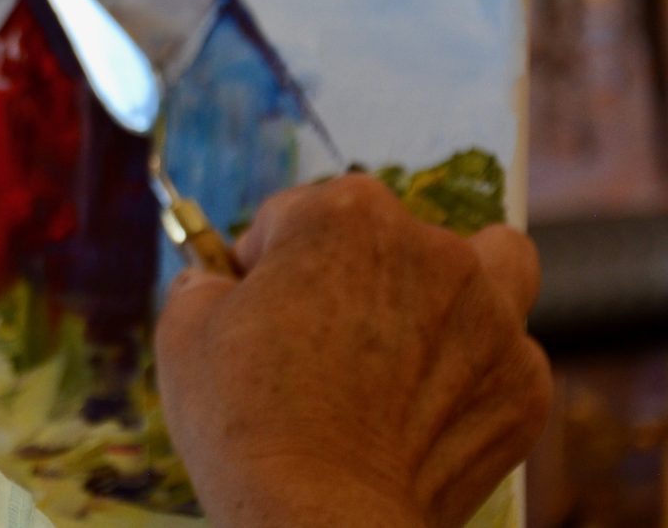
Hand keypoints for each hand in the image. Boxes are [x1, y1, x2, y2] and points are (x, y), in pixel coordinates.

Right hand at [154, 173, 550, 527]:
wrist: (322, 520)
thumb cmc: (245, 420)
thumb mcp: (184, 330)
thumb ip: (204, 282)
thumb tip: (216, 282)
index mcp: (346, 215)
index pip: (296, 212)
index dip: (266, 261)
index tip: (255, 306)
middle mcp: (431, 248)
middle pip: (389, 234)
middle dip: (353, 274)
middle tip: (319, 335)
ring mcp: (491, 316)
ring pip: (488, 266)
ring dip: (449, 291)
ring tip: (410, 339)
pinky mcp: (523, 385)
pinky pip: (503, 355)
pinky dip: (469, 373)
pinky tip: (424, 411)